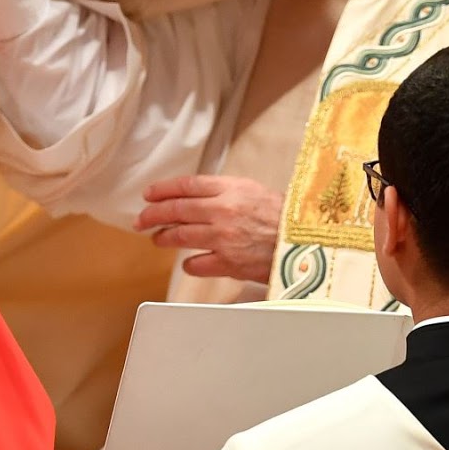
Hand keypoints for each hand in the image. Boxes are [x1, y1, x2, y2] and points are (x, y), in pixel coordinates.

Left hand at [135, 175, 283, 284]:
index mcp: (231, 188)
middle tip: (141, 220)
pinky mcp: (229, 263)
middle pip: (177, 209)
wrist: (307, 242)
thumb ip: (224, 192)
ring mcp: (224, 237)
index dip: (163, 190)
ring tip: (157, 239)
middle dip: (153, 215)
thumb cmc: (284, 216)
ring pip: (181, 236)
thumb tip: (194, 197)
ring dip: (164, 237)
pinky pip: (197, 264)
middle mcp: (224, 210)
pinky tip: (188, 263)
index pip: (186, 185)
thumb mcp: (254, 191)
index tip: (148, 195)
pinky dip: (189, 264)